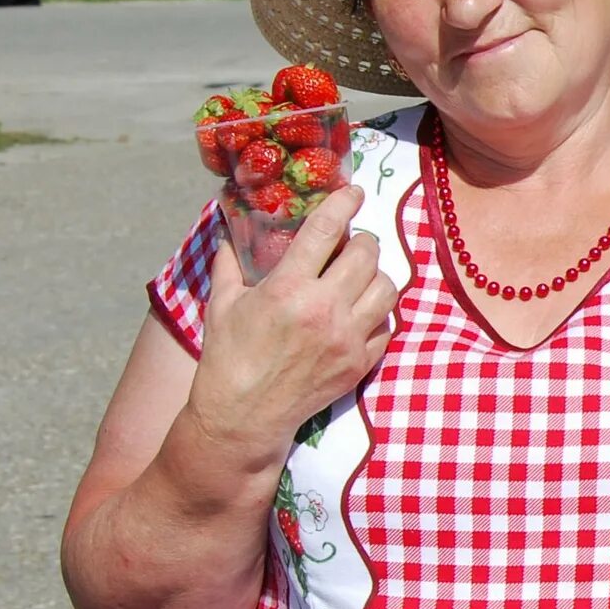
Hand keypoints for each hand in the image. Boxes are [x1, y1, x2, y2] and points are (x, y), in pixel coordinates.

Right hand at [190, 186, 395, 455]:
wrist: (243, 417)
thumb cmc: (227, 357)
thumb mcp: (222, 304)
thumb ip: (231, 263)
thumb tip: (231, 231)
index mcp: (288, 288)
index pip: (327, 230)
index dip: (344, 204)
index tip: (354, 192)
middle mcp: (324, 309)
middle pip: (367, 254)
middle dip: (362, 241)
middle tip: (351, 243)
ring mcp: (347, 338)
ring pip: (387, 288)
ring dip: (376, 275)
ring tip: (359, 276)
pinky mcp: (360, 363)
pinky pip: (387, 325)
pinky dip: (377, 313)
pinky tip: (359, 312)